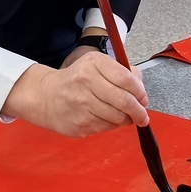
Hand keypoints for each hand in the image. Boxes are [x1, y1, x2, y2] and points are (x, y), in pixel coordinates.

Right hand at [2, 52, 148, 136]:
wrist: (47, 97)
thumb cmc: (77, 80)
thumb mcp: (96, 65)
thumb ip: (122, 72)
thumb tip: (142, 90)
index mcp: (94, 64)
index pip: (127, 79)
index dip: (140, 92)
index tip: (143, 98)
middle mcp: (87, 82)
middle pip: (125, 100)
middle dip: (139, 111)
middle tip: (142, 115)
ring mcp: (82, 104)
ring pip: (118, 117)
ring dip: (126, 119)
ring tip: (125, 117)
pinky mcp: (80, 123)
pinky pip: (107, 127)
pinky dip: (112, 125)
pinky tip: (106, 118)